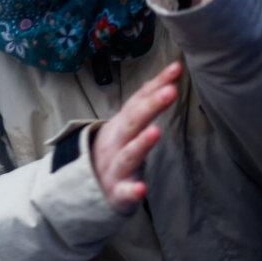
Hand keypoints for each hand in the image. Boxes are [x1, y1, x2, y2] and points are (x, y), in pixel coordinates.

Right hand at [91, 61, 181, 211]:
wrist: (85, 188)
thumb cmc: (114, 152)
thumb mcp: (124, 126)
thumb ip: (142, 105)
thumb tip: (165, 78)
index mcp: (120, 125)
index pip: (138, 101)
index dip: (156, 85)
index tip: (176, 68)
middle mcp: (115, 142)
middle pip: (132, 122)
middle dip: (151, 106)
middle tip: (170, 91)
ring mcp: (114, 167)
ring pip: (127, 154)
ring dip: (140, 143)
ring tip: (155, 132)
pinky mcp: (116, 192)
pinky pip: (123, 192)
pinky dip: (130, 191)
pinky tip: (141, 189)